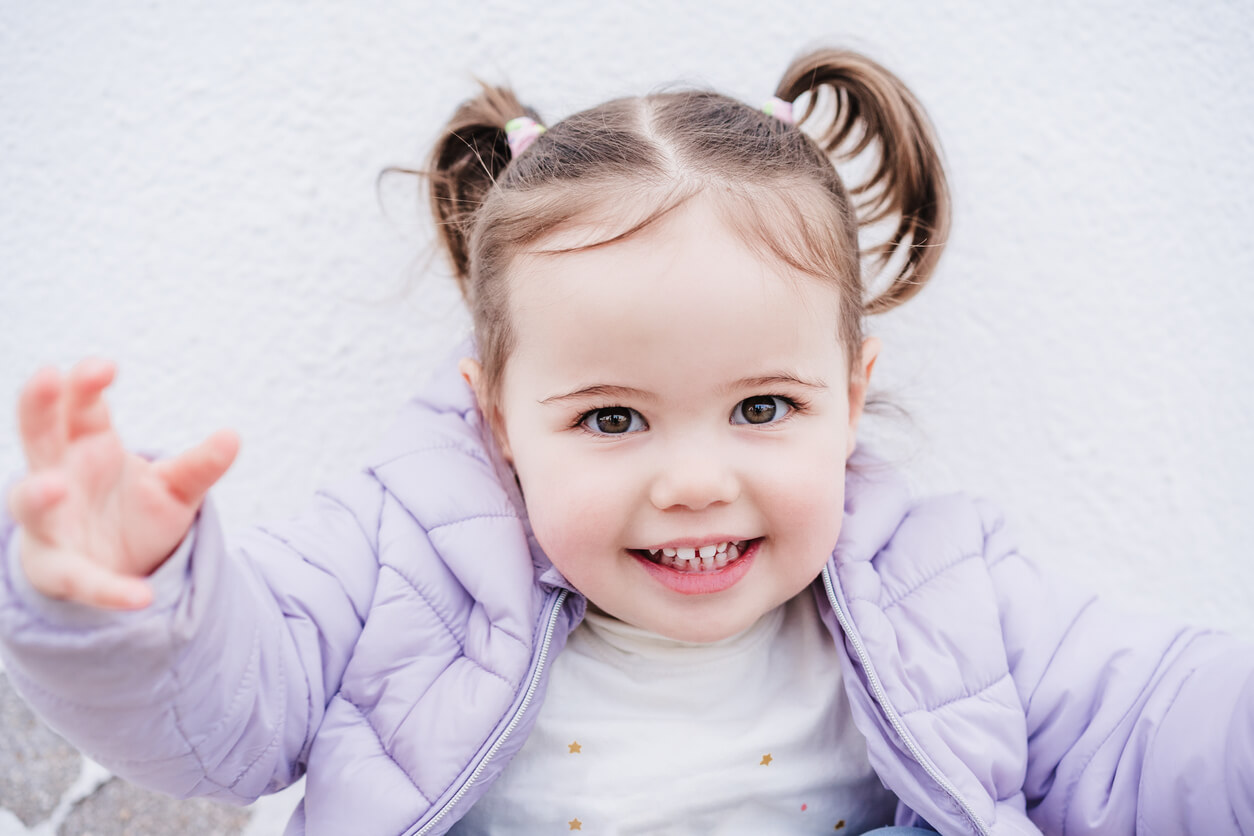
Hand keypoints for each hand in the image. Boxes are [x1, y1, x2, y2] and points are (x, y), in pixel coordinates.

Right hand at [7, 359, 238, 609]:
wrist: (117, 566)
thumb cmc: (134, 512)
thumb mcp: (175, 488)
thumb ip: (200, 466)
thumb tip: (234, 436)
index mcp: (89, 446)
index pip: (81, 407)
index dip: (86, 384)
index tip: (104, 366)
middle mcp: (60, 475)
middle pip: (39, 435)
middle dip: (40, 406)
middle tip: (48, 376)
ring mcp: (51, 522)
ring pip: (29, 502)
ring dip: (38, 493)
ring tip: (54, 486)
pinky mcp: (59, 570)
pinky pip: (79, 579)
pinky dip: (107, 589)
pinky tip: (139, 598)